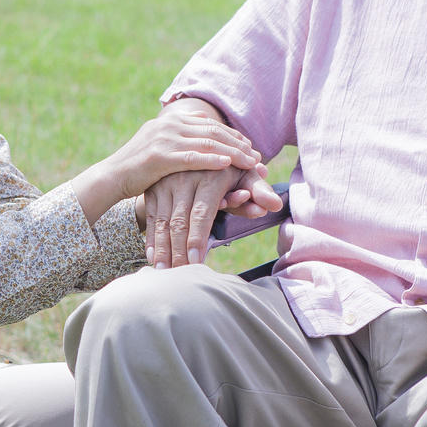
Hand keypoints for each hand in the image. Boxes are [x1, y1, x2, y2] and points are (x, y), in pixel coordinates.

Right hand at [71, 112, 258, 225]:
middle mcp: (169, 125)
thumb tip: (204, 129)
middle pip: (213, 131)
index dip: (233, 135)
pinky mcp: (159, 156)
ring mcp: (164, 139)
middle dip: (238, 144)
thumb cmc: (139, 169)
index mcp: (172, 122)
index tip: (250, 146)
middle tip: (257, 156)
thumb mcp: (161, 148)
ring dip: (232, 152)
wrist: (111, 178)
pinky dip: (212, 159)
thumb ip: (181, 139)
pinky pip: (191, 157)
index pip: (210, 124)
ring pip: (206, 142)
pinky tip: (227, 164)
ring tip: (250, 162)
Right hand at [142, 164, 282, 267]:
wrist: (199, 150)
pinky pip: (151, 219)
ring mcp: (166, 184)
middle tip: (179, 276)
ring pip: (162, 222)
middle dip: (178, 251)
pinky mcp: (153, 190)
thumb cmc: (229, 168)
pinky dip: (151, 239)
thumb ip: (258, 190)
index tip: (196, 262)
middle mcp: (184, 178)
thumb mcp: (245, 174)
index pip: (202, 213)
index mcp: (209, 176)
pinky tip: (151, 258)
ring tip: (163, 272)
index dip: (198, 238)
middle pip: (179, 222)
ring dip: (162, 249)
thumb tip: (274, 205)